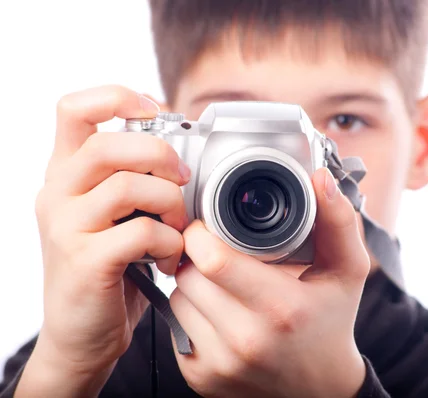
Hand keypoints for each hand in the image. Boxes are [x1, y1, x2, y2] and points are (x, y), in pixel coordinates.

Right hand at [17, 86, 188, 396]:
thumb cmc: (107, 270)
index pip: (74, 109)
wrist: (81, 334)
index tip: (156, 111)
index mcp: (65, 174)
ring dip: (170, 204)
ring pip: (129, 186)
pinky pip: (142, 232)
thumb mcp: (113, 215)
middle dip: (160, 156)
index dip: (118, 96)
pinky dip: (169, 242)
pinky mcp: (86, 262)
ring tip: (177, 228)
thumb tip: (177, 153)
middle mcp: (57, 194)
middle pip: (108, 144)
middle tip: (180, 180)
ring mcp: (66, 228)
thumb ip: (132, 180)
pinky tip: (168, 258)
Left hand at [171, 167, 369, 397]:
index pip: (214, 260)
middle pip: (189, 276)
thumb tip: (320, 179)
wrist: (319, 388)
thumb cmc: (332, 321)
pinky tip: (216, 309)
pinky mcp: (201, 379)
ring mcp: (220, 364)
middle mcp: (247, 341)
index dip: (201, 233)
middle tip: (216, 249)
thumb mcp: (348, 270)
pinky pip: (175, 327)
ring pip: (177, 299)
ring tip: (221, 280)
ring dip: (191, 282)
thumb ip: (338, 221)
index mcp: (282, 309)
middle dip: (196, 254)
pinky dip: (190, 310)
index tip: (208, 224)